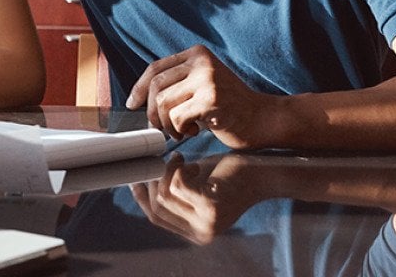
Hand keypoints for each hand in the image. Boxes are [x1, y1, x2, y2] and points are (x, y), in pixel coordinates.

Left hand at [125, 45, 279, 148]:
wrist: (265, 118)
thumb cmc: (231, 106)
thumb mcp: (203, 83)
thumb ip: (178, 83)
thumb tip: (141, 99)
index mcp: (197, 54)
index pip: (155, 69)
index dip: (139, 88)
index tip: (133, 103)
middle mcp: (201, 62)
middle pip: (156, 86)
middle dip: (152, 112)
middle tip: (161, 127)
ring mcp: (207, 80)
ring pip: (163, 103)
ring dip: (167, 124)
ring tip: (182, 130)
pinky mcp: (211, 100)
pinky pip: (177, 117)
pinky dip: (180, 130)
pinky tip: (196, 131)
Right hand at [129, 153, 260, 244]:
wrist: (260, 173)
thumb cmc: (226, 176)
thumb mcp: (195, 188)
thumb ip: (172, 194)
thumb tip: (138, 185)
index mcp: (196, 234)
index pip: (156, 218)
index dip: (142, 198)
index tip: (135, 178)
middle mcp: (200, 234)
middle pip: (158, 206)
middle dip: (155, 179)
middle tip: (164, 161)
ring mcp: (206, 223)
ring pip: (165, 193)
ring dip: (171, 170)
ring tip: (184, 160)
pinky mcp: (210, 206)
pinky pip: (178, 183)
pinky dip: (181, 168)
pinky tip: (194, 164)